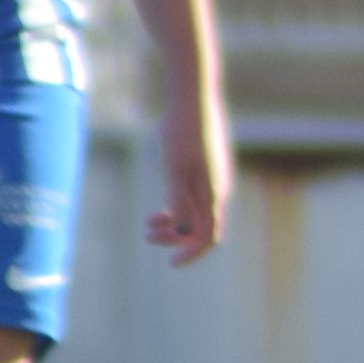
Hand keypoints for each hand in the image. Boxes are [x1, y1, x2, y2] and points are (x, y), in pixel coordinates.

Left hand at [151, 94, 230, 264]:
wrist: (193, 99)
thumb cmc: (182, 133)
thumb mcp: (174, 168)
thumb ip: (178, 199)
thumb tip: (180, 229)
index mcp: (212, 193)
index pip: (208, 235)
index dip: (191, 252)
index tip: (172, 263)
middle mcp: (217, 189)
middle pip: (200, 227)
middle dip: (174, 237)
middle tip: (146, 235)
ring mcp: (212, 179)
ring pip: (196, 213)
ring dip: (173, 224)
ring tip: (147, 223)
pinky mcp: (205, 168)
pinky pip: (194, 198)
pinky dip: (177, 207)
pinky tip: (159, 205)